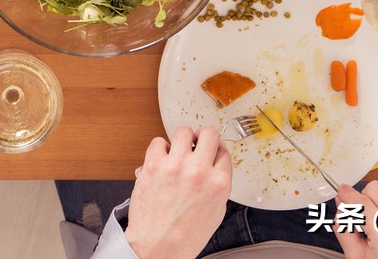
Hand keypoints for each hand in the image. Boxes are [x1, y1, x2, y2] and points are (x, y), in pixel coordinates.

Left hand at [123, 126, 231, 258]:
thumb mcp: (216, 211)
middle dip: (203, 137)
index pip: (223, 150)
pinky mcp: (154, 165)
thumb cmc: (185, 235)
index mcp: (218, 183)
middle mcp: (199, 171)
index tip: (210, 151)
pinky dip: (160, 149)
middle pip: (208, 133)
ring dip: (182, 140)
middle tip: (197, 143)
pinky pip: (158, 141)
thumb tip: (214, 164)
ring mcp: (175, 166)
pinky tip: (162, 160)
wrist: (157, 246)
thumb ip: (218, 184)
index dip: (216, 150)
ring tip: (178, 151)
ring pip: (183, 131)